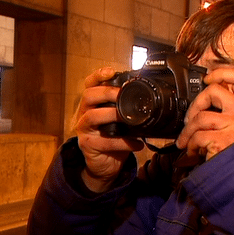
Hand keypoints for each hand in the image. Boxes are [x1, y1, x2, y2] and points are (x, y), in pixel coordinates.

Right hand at [73, 67, 143, 192]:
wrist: (106, 163)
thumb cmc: (115, 137)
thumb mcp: (121, 120)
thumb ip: (127, 107)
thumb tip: (149, 96)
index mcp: (93, 103)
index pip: (90, 84)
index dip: (98, 75)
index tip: (111, 71)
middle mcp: (84, 113)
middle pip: (88, 95)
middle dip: (107, 92)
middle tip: (123, 94)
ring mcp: (83, 129)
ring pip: (92, 116)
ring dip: (112, 115)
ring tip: (129, 118)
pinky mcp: (87, 145)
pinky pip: (104, 141)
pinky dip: (123, 142)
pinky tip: (137, 143)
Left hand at [175, 69, 233, 165]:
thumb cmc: (231, 150)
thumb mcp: (232, 126)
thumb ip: (223, 109)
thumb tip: (204, 95)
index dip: (223, 72)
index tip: (208, 78)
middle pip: (213, 91)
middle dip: (194, 105)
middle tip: (190, 120)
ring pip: (201, 116)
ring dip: (188, 131)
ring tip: (186, 141)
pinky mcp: (225, 140)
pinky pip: (198, 135)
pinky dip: (190, 144)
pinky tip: (193, 151)